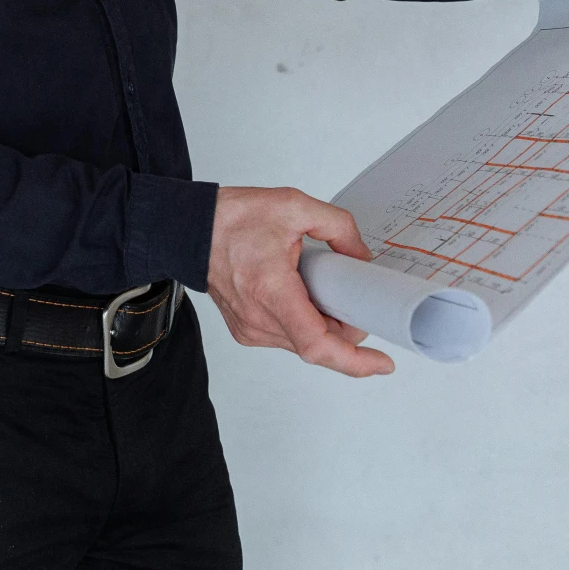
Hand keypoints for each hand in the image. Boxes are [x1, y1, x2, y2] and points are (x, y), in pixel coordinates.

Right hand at [206, 186, 394, 376]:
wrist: (187, 229)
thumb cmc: (230, 219)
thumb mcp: (293, 206)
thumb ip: (338, 227)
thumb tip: (361, 256)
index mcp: (272, 292)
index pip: (318, 345)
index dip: (355, 360)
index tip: (382, 363)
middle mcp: (259, 319)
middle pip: (318, 344)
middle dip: (344, 329)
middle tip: (352, 299)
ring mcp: (250, 329)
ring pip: (303, 343)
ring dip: (323, 325)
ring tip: (320, 289)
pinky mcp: (246, 330)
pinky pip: (286, 337)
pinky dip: (303, 323)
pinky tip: (302, 296)